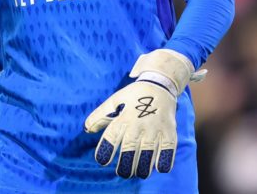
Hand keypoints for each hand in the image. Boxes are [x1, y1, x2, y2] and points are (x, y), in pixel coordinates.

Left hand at [84, 49, 201, 178]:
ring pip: (147, 153)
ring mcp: (154, 128)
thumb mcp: (115, 100)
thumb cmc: (134, 95)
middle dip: (124, 165)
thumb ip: (101, 115)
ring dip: (142, 166)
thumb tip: (87, 129)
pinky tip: (159, 168)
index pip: (112, 136)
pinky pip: (167, 150)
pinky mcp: (169, 131)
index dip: (105, 150)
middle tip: (122, 173)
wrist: (160, 84)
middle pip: (129, 149)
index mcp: (123, 117)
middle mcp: (138, 124)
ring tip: (138, 173)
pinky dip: (163, 161)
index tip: (102, 161)